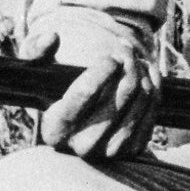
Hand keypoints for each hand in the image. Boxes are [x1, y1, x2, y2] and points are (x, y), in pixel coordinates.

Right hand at [23, 22, 154, 160]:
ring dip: (142, 71)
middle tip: (125, 49)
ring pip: (141, 98)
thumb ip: (36, 49)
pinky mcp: (132, 149)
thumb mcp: (40, 67)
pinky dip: (154, 84)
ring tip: (134, 60)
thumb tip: (51, 38)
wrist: (81, 115)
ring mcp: (110, 152)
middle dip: (128, 63)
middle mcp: (82, 147)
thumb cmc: (58, 86)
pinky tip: (146, 73)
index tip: (111, 55)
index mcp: (54, 130)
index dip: (104, 66)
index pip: (86, 92)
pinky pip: (153, 108)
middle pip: (123, 93)